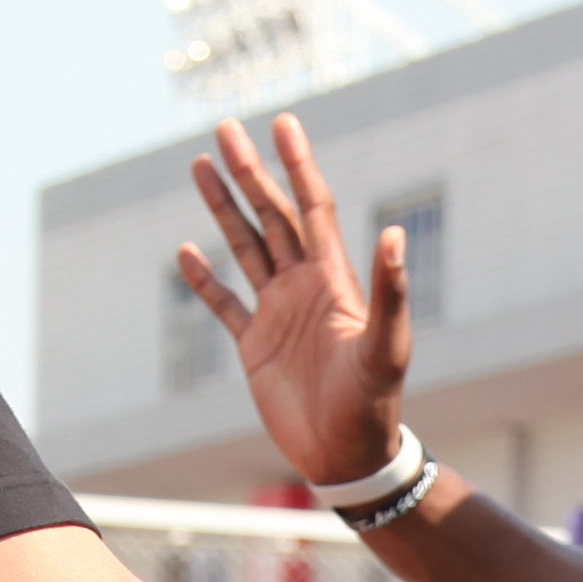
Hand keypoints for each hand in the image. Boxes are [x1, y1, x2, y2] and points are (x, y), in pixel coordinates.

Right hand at [179, 113, 412, 488]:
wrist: (347, 458)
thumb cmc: (373, 404)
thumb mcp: (386, 347)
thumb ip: (389, 291)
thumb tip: (395, 234)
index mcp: (333, 280)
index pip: (312, 207)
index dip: (297, 165)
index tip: (283, 123)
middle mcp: (304, 288)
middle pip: (271, 215)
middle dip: (249, 171)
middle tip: (224, 127)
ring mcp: (278, 314)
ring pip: (245, 247)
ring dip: (224, 208)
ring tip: (201, 165)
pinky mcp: (255, 348)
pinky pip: (225, 304)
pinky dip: (205, 279)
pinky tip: (187, 251)